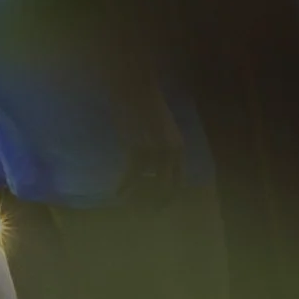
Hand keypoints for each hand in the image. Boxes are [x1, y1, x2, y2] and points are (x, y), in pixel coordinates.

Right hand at [115, 88, 187, 207]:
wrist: (134, 86)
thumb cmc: (145, 102)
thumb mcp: (162, 128)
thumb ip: (162, 145)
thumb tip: (154, 163)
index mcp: (178, 148)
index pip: (178, 180)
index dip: (170, 195)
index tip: (160, 205)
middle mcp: (170, 154)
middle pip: (166, 187)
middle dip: (157, 202)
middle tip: (146, 213)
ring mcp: (153, 152)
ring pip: (148, 184)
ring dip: (139, 197)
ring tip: (130, 205)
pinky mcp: (136, 149)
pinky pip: (132, 175)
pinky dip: (125, 186)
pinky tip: (119, 192)